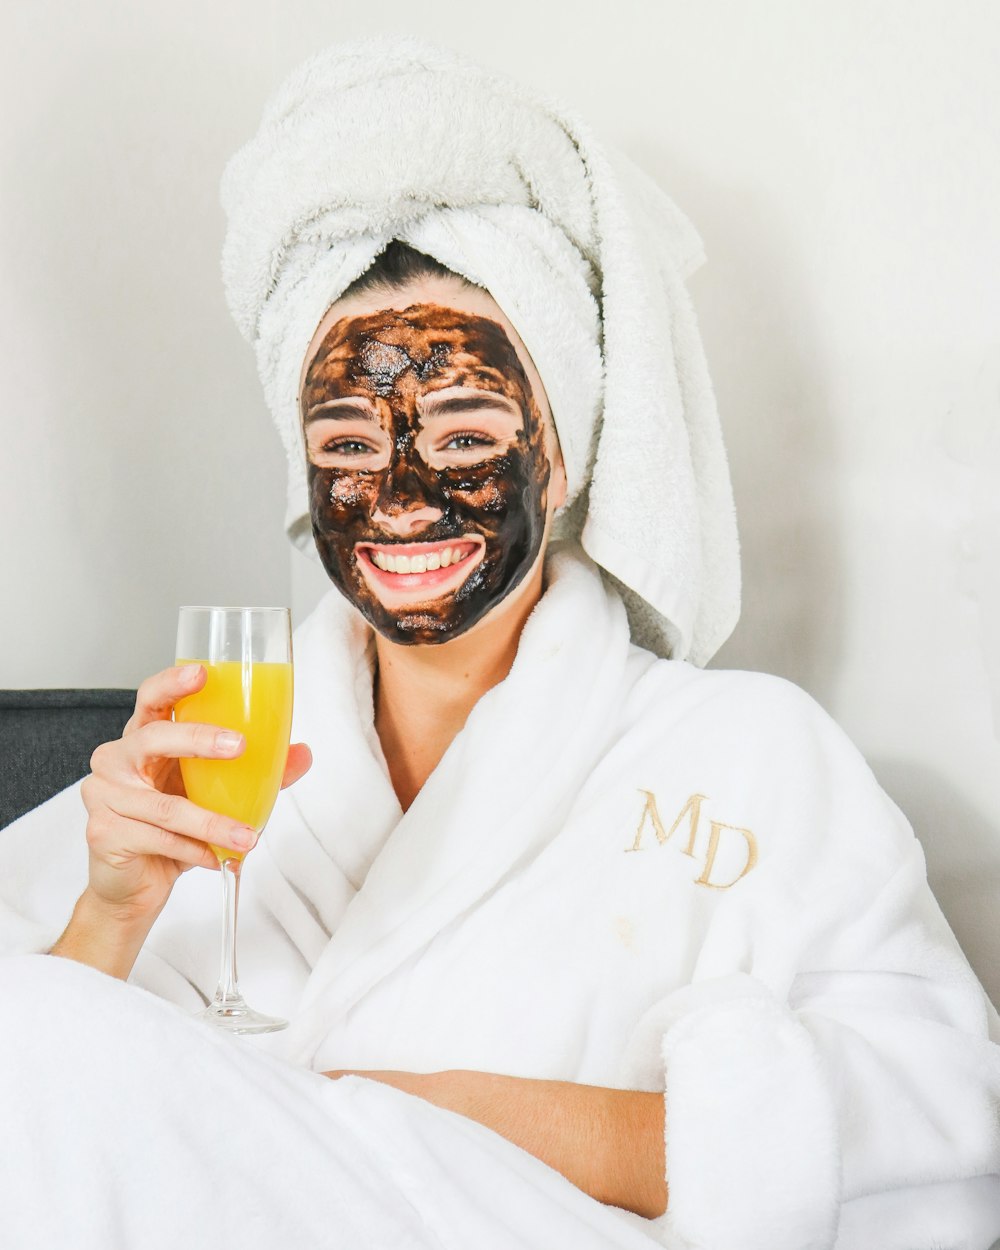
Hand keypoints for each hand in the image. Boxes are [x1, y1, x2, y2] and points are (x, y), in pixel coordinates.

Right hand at [80, 663, 310, 922]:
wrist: (132, 886)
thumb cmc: (169, 829)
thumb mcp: (212, 795)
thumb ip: (254, 773)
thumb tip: (302, 753)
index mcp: (143, 739)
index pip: (152, 699)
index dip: (172, 683)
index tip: (202, 673)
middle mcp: (117, 760)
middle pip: (153, 738)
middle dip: (198, 739)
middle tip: (239, 746)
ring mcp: (105, 797)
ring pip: (166, 806)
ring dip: (212, 822)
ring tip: (247, 836)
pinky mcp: (105, 834)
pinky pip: (159, 839)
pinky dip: (195, 850)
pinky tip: (217, 858)